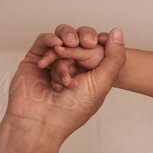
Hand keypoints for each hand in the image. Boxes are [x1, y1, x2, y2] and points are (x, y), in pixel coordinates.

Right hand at [7, 27, 126, 144]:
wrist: (43, 121)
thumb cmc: (72, 109)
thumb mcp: (102, 82)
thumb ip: (114, 58)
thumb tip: (118, 32)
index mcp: (91, 73)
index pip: (98, 47)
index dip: (100, 40)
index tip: (102, 39)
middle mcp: (72, 66)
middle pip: (80, 39)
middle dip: (85, 37)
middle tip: (88, 43)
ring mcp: (53, 62)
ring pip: (62, 37)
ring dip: (68, 38)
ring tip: (69, 46)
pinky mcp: (35, 60)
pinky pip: (43, 41)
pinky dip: (50, 39)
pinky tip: (56, 45)